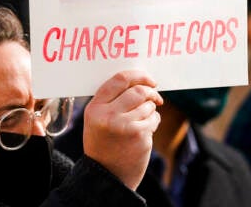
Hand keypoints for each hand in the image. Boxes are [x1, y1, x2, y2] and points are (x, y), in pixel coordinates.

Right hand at [83, 70, 162, 189]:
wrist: (106, 175)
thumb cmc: (104, 143)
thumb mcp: (97, 119)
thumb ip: (111, 100)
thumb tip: (139, 81)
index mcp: (95, 108)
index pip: (120, 79)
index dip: (138, 75)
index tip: (149, 79)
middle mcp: (108, 115)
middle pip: (138, 91)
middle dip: (151, 92)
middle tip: (155, 97)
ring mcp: (124, 126)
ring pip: (148, 105)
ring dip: (151, 109)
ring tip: (143, 120)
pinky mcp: (139, 137)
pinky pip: (154, 119)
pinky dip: (154, 122)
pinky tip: (145, 130)